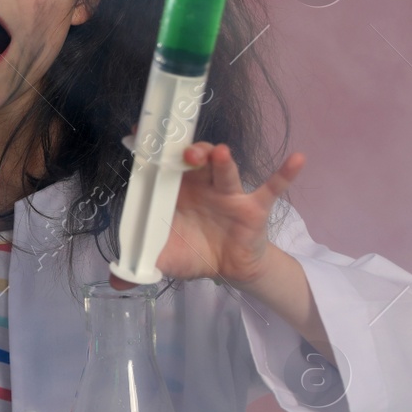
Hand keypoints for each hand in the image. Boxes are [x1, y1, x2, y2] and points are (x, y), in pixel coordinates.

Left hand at [112, 143, 305, 289]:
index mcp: (175, 192)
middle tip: (184, 151)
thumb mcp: (164, 261)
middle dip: (189, 152)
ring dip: (222, 160)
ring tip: (218, 152)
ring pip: (224, 170)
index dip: (152, 150)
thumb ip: (139, 267)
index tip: (138, 129)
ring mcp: (228, 194)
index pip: (162, 166)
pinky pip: (271, 188)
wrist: (229, 268)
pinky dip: (284, 174)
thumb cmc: (193, 252)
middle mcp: (200, 186)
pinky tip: (297, 158)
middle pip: (194, 161)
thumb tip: (115, 282)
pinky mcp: (253, 207)